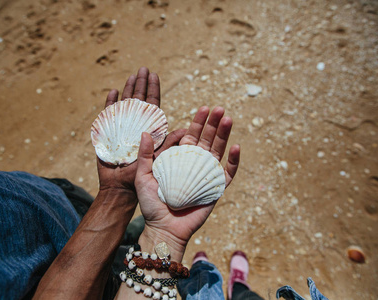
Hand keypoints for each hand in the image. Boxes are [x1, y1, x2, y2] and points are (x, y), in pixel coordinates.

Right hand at [97, 67, 184, 190]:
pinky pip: (108, 115)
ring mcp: (120, 129)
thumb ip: (169, 143)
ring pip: (125, 105)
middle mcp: (135, 126)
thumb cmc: (142, 178)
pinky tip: (113, 92)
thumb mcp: (159, 159)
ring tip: (132, 76)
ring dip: (128, 90)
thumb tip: (187, 128)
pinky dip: (110, 104)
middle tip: (143, 69)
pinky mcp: (107, 134)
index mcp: (148, 130)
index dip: (153, 89)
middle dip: (141, 84)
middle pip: (138, 101)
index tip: (154, 74)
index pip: (152, 105)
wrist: (120, 189)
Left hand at [135, 106, 239, 259]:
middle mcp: (194, 164)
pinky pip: (227, 173)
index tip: (203, 108)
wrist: (163, 228)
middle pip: (207, 139)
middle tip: (219, 109)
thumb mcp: (142, 176)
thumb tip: (146, 131)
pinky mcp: (216, 189)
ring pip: (218, 151)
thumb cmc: (151, 204)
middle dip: (213, 124)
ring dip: (224, 135)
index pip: (191, 136)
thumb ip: (145, 155)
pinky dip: (233, 161)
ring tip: (228, 119)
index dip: (198, 122)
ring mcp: (206, 175)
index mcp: (179, 158)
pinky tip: (236, 147)